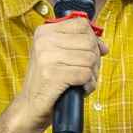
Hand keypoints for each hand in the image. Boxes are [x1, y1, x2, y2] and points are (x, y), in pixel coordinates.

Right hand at [11, 12, 104, 126]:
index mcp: (45, 32)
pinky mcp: (53, 75)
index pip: (82, 25)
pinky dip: (88, 85)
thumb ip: (79, 46)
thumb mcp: (57, 56)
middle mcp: (44, 42)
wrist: (29, 107)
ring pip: (90, 59)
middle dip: (94, 59)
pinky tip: (80, 89)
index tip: (91, 52)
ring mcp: (47, 58)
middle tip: (86, 71)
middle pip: (88, 42)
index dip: (93, 39)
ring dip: (92, 74)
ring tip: (81, 81)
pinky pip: (85, 74)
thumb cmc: (46, 82)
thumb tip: (103, 46)